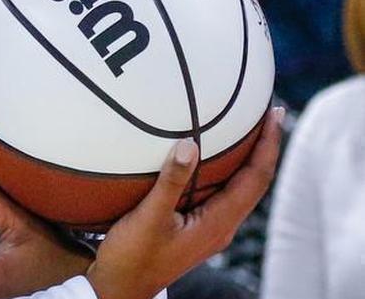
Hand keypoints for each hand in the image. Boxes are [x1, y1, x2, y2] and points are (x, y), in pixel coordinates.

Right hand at [87, 107, 283, 298]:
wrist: (120, 290)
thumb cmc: (132, 258)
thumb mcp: (148, 219)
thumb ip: (170, 183)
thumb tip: (190, 144)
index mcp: (218, 223)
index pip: (256, 178)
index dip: (269, 145)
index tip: (275, 114)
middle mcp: (221, 226)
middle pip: (255, 182)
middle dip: (264, 147)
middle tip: (267, 113)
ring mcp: (209, 229)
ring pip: (239, 188)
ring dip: (246, 158)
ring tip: (246, 128)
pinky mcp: (195, 229)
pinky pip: (220, 193)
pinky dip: (224, 170)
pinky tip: (207, 158)